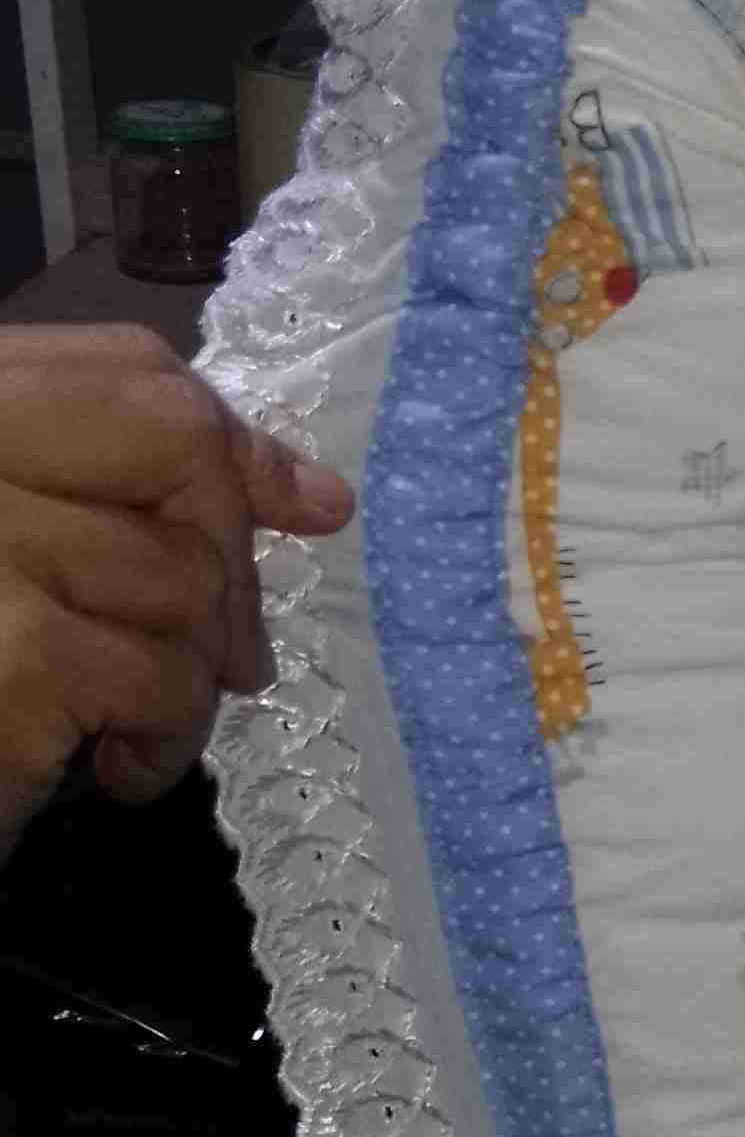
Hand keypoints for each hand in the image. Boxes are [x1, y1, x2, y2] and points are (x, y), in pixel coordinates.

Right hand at [0, 326, 354, 856]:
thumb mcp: (32, 542)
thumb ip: (141, 487)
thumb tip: (322, 495)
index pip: (131, 371)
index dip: (233, 440)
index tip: (302, 507)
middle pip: (177, 445)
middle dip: (232, 558)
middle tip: (233, 658)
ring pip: (185, 577)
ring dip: (193, 673)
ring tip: (140, 721)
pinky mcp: (15, 653)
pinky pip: (165, 679)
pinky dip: (167, 739)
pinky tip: (117, 765)